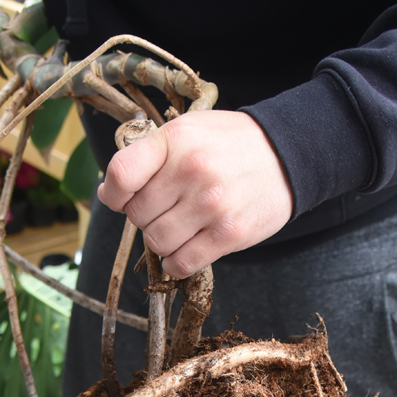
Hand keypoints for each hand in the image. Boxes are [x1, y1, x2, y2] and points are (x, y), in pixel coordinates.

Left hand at [98, 110, 292, 276]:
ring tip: (181, 225)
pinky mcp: (229, 234)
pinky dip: (176, 261)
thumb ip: (146, 158)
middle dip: (146, 216)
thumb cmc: (230, 146)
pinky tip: (186, 247)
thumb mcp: (188, 133)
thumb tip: (108, 194)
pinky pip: (181, 263)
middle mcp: (192, 171)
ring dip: (162, 241)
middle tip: (168, 207)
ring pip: (157, 242)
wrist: (288, 157)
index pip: (122, 175)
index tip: (123, 197)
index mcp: (177, 140)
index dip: (115, 194)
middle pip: (138, 215)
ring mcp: (211, 205)